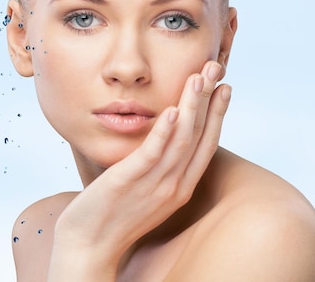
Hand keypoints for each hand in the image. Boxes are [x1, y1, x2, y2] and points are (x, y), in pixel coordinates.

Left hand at [48, 60, 231, 280]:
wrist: (89, 247)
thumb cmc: (114, 213)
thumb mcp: (145, 187)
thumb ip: (158, 165)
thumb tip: (163, 137)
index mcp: (180, 187)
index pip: (206, 144)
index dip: (218, 114)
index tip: (226, 86)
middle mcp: (174, 186)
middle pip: (200, 137)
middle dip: (210, 100)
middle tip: (217, 68)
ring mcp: (153, 186)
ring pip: (181, 141)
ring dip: (191, 107)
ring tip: (197, 78)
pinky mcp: (128, 183)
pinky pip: (151, 155)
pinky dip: (163, 132)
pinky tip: (170, 110)